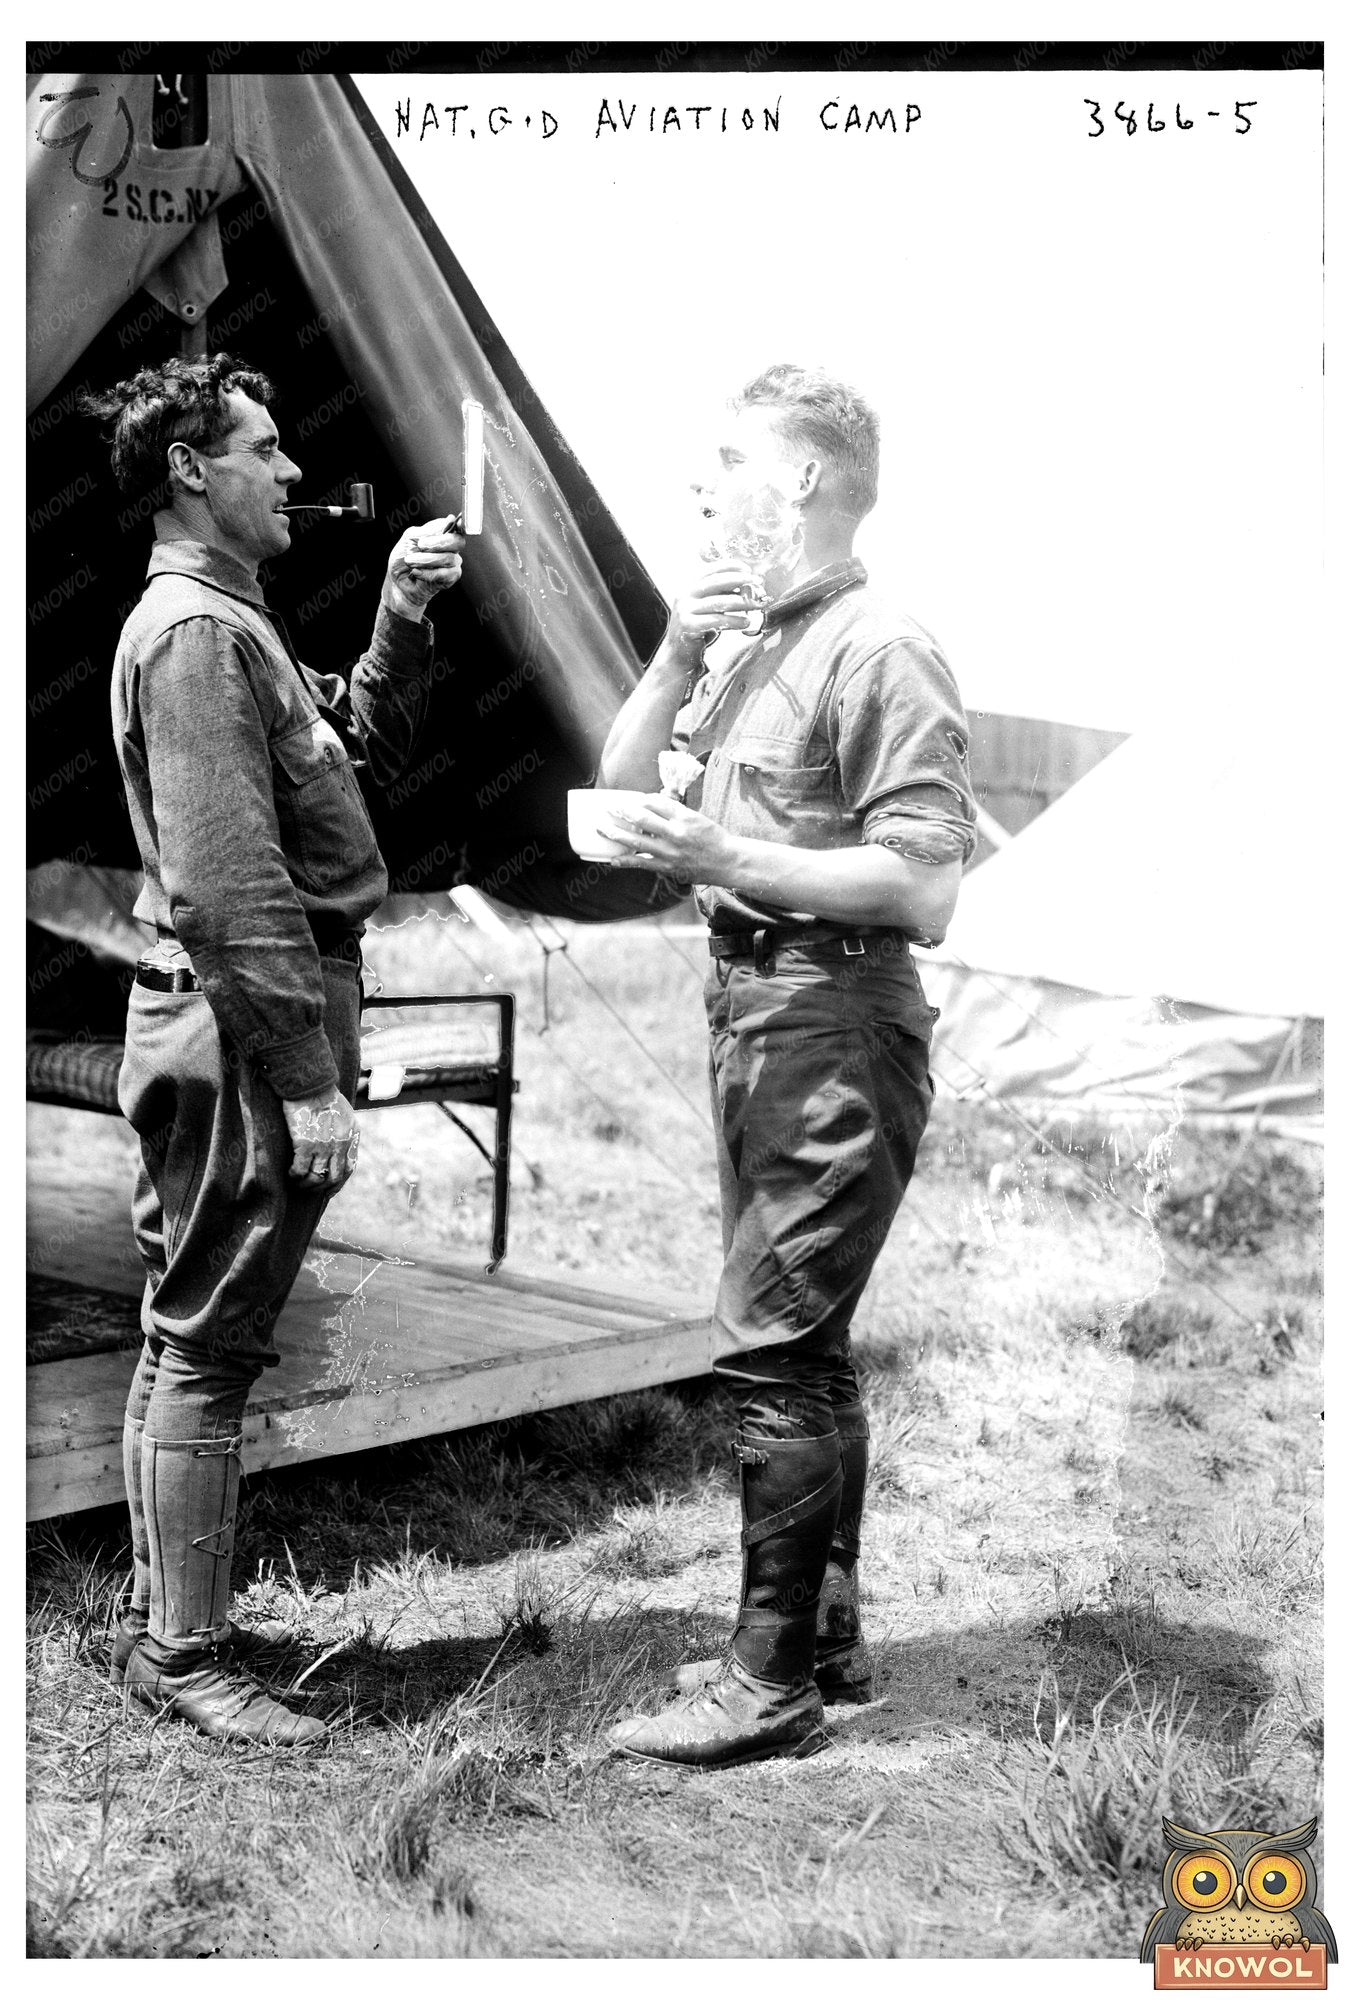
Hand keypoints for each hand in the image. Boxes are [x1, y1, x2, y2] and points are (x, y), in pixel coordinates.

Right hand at [283, 1087, 359, 1190]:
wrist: (309, 1082)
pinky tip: (289, 1174)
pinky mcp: (306, 1144)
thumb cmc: (322, 1093)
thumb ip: (342, 1130)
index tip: (328, 1189)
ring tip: (296, 1184)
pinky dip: (294, 1176)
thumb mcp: (343, 1112)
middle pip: (334, 1178)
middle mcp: (341, 1144)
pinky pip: (300, 1170)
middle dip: (321, 1188)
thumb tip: (336, 1146)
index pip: (349, 1168)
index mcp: (352, 1135)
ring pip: (316, 1177)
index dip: (338, 1182)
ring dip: (306, 1185)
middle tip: (309, 1189)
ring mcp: (324, 1146)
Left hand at [382, 516, 465, 621]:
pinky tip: (416, 572)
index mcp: (441, 534)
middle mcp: (450, 547)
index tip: (451, 522)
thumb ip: (429, 530)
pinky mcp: (451, 578)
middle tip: (421, 546)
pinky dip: (427, 573)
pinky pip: (444, 574)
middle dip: (438, 542)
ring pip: (448, 558)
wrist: (398, 581)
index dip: (456, 524)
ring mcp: (452, 563)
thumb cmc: (404, 558)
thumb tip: (450, 519)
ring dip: (426, 560)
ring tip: (410, 561)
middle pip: (457, 541)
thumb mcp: (411, 538)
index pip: (454, 525)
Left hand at [602, 792, 737, 881]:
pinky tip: (612, 859)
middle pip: (642, 817)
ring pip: (636, 840)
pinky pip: (641, 864)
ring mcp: (670, 851)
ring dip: (616, 833)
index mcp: (684, 816)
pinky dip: (625, 861)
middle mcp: (676, 832)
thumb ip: (675, 810)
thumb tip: (653, 800)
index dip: (640, 799)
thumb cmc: (713, 838)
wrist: (727, 861)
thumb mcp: (697, 817)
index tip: (633, 800)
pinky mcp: (667, 867)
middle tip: (610, 808)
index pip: (656, 802)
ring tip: (601, 828)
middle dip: (622, 811)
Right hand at [664, 560, 764, 662]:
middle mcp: (685, 594)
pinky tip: (745, 622)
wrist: (679, 652)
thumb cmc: (698, 627)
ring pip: (719, 602)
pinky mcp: (688, 625)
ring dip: (742, 602)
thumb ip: (723, 595)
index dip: (730, 567)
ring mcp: (685, 610)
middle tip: (758, 584)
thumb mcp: (709, 607)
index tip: (748, 570)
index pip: (711, 570)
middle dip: (740, 580)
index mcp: (690, 585)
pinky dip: (733, 621)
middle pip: (716, 582)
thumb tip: (748, 586)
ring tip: (757, 605)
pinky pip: (716, 620)